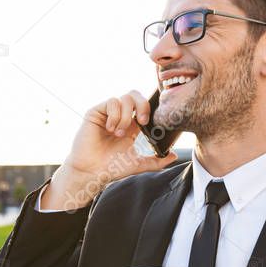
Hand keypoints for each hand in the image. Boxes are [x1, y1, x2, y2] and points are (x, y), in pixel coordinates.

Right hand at [39, 91, 177, 210]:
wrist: (91, 172)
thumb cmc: (111, 168)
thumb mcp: (138, 164)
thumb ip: (157, 161)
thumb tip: (174, 155)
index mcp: (131, 125)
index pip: (144, 106)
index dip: (151, 108)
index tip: (155, 121)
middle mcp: (120, 116)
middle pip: (136, 95)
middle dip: (143, 106)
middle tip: (142, 122)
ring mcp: (108, 113)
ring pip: (125, 98)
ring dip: (126, 116)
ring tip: (119, 133)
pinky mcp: (96, 112)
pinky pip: (111, 102)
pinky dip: (115, 115)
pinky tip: (110, 129)